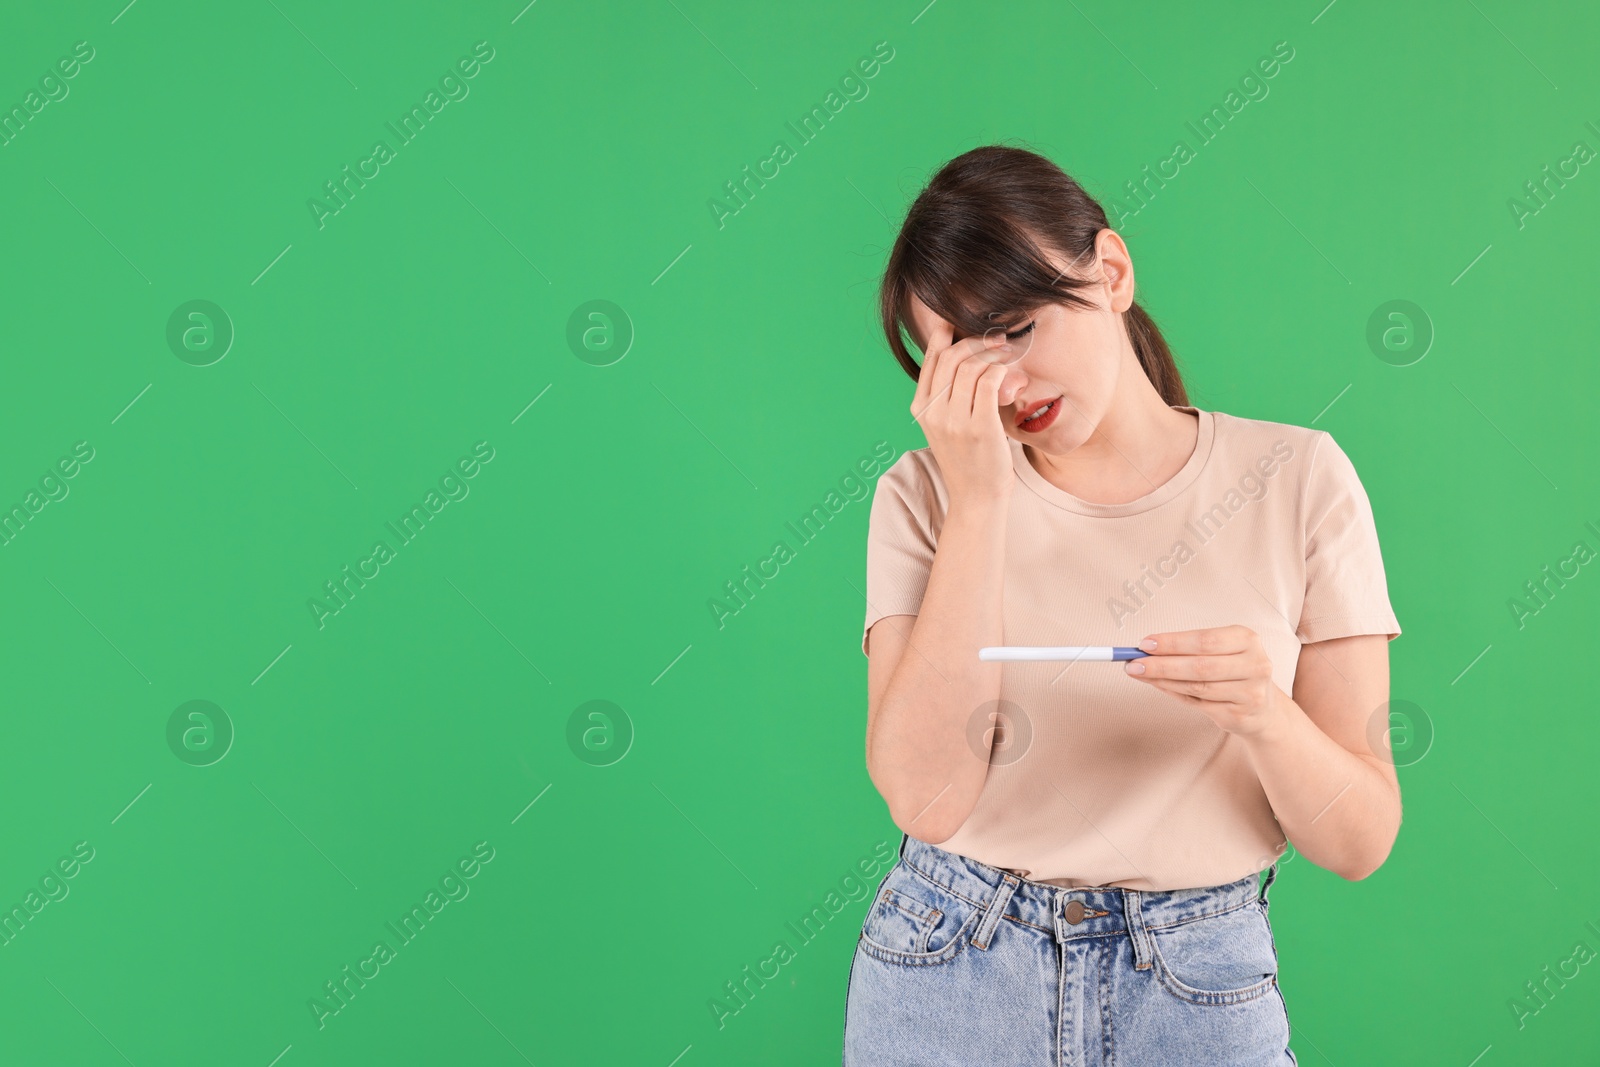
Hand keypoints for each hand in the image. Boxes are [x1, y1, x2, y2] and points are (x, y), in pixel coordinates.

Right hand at [910, 317, 1015, 505]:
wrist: (976, 497)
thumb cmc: (968, 458)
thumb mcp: (947, 425)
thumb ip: (948, 395)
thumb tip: (962, 358)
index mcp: (921, 408)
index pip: (931, 359)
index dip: (945, 335)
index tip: (958, 322)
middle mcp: (933, 412)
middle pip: (953, 357)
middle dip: (977, 342)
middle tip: (997, 340)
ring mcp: (955, 420)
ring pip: (972, 367)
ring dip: (994, 354)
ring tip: (1009, 355)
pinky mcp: (980, 427)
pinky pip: (990, 382)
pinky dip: (1003, 371)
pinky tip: (1013, 375)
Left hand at [1122, 625, 1282, 736]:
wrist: (1263, 708)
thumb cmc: (1232, 671)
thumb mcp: (1219, 651)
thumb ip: (1186, 649)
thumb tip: (1144, 649)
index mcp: (1248, 640)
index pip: (1205, 640)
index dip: (1172, 643)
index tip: (1144, 644)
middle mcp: (1255, 665)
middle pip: (1200, 666)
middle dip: (1162, 664)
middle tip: (1133, 663)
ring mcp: (1250, 693)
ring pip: (1197, 687)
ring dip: (1163, 680)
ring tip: (1140, 673)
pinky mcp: (1240, 716)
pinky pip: (1198, 705)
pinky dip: (1174, 694)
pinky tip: (1160, 686)